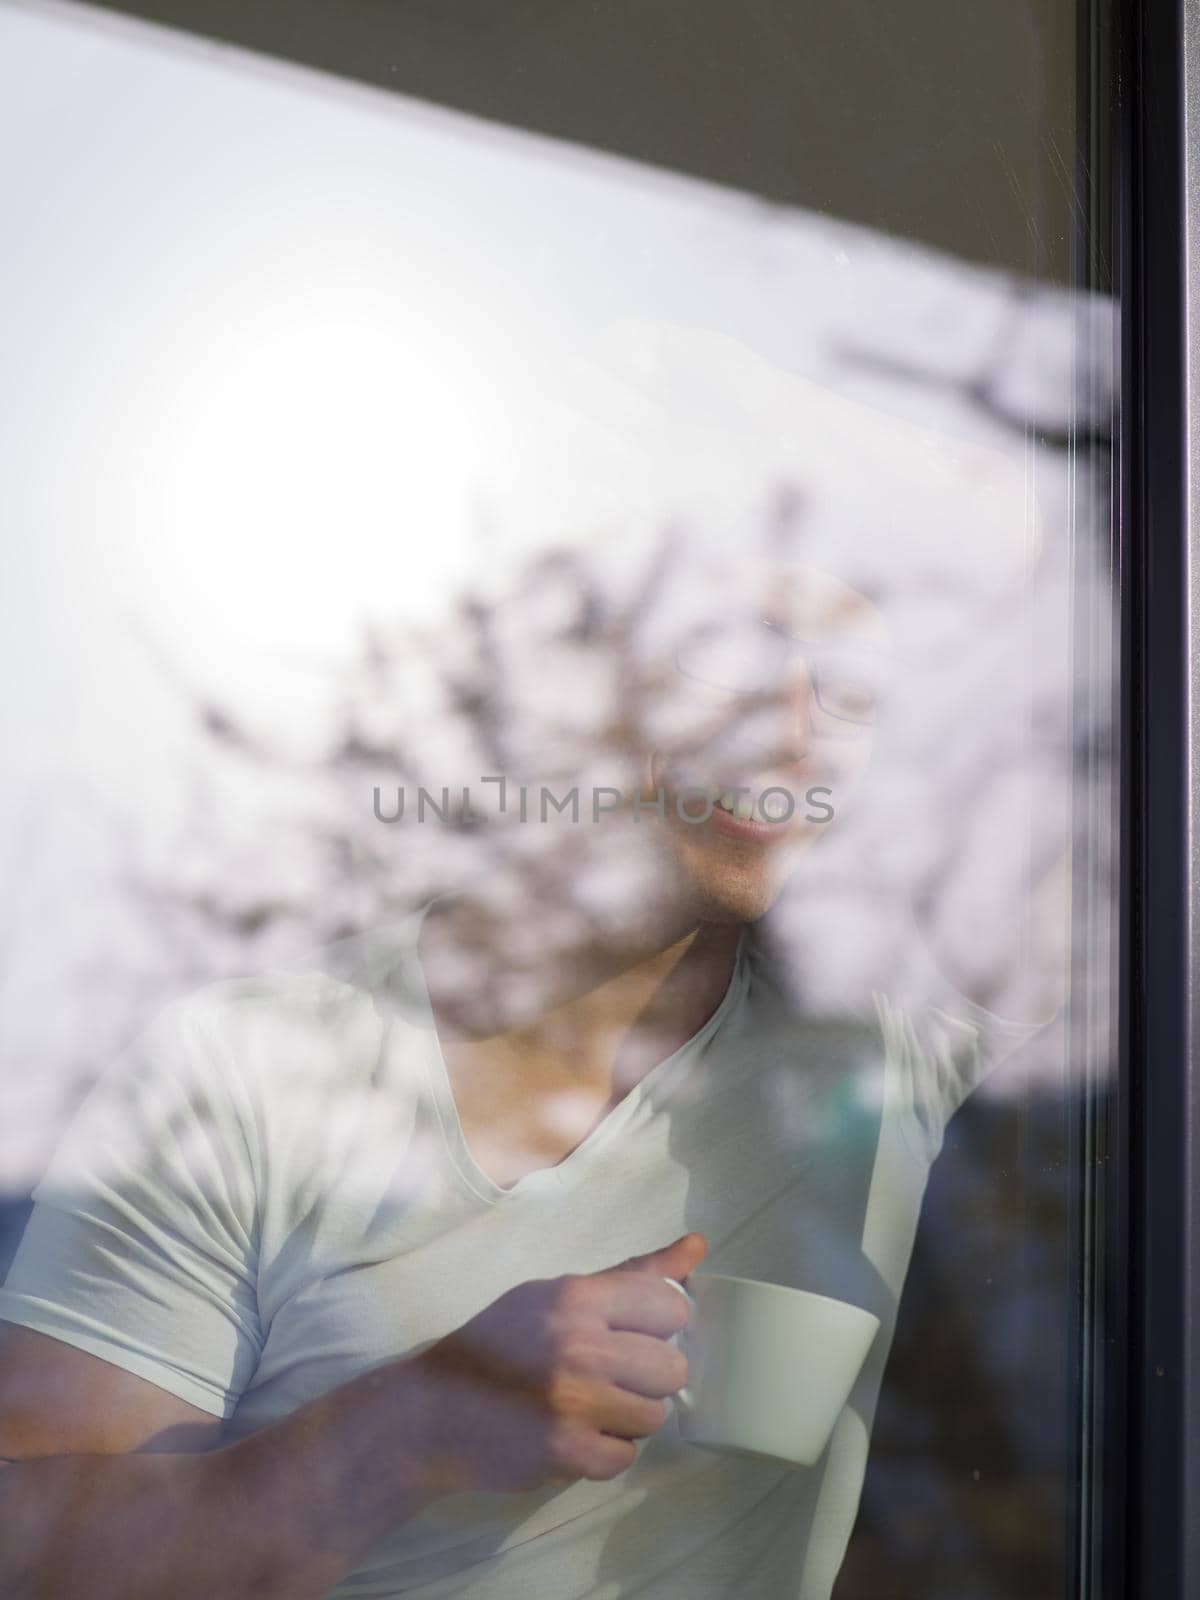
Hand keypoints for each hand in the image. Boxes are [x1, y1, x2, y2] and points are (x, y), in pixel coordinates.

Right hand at [416, 1233, 705, 1494]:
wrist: (432, 1411)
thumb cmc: (499, 1344)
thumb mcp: (555, 1294)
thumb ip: (630, 1274)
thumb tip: (697, 1246)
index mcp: (577, 1296)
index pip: (670, 1306)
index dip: (658, 1327)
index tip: (630, 1337)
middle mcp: (579, 1344)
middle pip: (672, 1368)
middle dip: (647, 1380)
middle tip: (611, 1380)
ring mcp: (573, 1401)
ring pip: (654, 1417)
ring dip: (628, 1419)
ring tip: (590, 1410)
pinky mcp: (565, 1452)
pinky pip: (624, 1458)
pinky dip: (604, 1453)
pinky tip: (575, 1437)